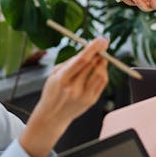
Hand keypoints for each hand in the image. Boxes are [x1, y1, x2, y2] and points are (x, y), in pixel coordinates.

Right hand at [20, 38, 108, 156]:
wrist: (52, 117)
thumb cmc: (52, 92)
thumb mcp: (54, 74)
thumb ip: (70, 62)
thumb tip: (88, 50)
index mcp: (62, 79)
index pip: (82, 60)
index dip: (93, 48)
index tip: (101, 40)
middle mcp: (74, 88)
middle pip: (92, 65)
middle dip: (100, 52)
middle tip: (103, 44)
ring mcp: (84, 96)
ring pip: (101, 74)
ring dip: (103, 62)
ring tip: (100, 57)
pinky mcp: (91, 101)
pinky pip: (102, 83)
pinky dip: (103, 72)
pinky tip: (99, 69)